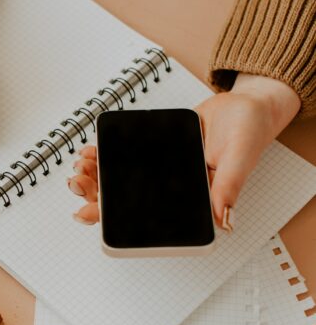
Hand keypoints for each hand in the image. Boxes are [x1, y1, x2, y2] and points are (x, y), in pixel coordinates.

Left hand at [68, 74, 300, 226]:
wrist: (246, 105)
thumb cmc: (249, 132)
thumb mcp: (240, 157)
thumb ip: (229, 187)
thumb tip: (222, 219)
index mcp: (192, 201)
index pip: (147, 219)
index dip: (115, 219)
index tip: (87, 214)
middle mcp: (173, 190)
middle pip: (127, 200)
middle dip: (96, 195)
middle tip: (76, 185)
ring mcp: (163, 172)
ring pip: (123, 181)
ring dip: (98, 177)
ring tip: (80, 168)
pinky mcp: (158, 152)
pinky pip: (128, 157)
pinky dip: (108, 155)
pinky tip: (92, 153)